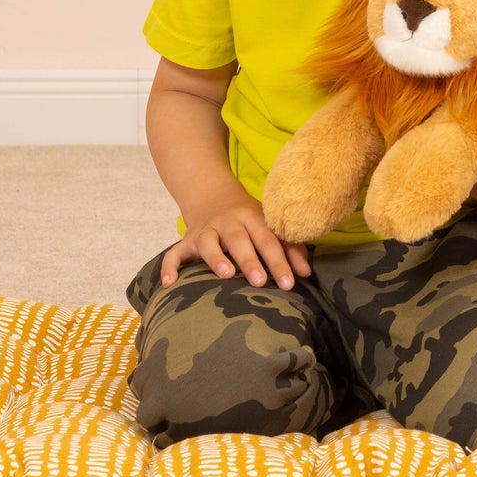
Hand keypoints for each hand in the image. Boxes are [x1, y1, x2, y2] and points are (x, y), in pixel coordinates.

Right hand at [159, 194, 311, 290]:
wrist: (212, 193)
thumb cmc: (248, 219)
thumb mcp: (269, 225)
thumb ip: (289, 247)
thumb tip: (307, 274)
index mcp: (253, 217)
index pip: (269, 239)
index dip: (280, 260)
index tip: (290, 283)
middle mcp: (229, 222)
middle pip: (240, 240)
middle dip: (250, 260)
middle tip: (260, 281)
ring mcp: (206, 230)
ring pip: (209, 243)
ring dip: (216, 258)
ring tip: (225, 274)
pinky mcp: (187, 240)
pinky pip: (175, 253)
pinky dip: (170, 266)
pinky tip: (169, 283)